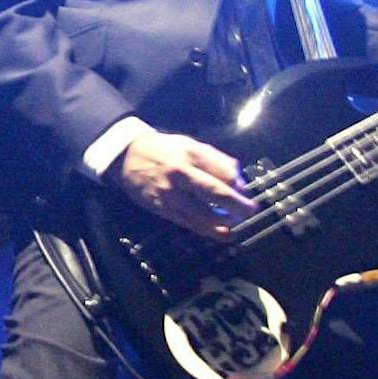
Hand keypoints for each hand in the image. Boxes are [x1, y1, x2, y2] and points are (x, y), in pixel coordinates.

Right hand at [111, 131, 256, 240]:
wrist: (127, 156)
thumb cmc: (165, 150)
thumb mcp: (192, 145)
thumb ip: (216, 160)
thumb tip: (238, 181)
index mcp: (191, 155)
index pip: (223, 174)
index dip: (239, 185)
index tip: (245, 191)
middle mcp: (180, 174)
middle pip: (215, 194)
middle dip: (237, 205)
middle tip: (250, 211)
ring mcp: (169, 193)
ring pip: (202, 213)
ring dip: (224, 221)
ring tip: (237, 224)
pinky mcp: (161, 207)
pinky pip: (188, 222)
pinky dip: (207, 229)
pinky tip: (221, 233)